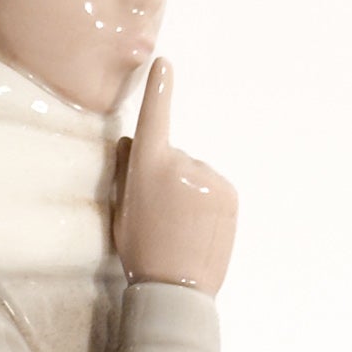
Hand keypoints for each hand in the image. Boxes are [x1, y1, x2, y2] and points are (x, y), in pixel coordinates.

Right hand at [113, 59, 236, 296]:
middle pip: (176, 158)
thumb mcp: (122, 211)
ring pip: (197, 175)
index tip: (163, 64)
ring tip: (182, 227)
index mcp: (148, 168)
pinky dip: (208, 203)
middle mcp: (181, 165)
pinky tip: (199, 229)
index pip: (153, 119)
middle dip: (171, 178)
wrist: (175, 287)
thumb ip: (127, 172)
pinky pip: (215, 189)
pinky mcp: (228, 192)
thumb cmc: (141, 251)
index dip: (158, 90)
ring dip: (191, 193)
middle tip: (163, 217)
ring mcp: (208, 178)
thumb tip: (130, 141)